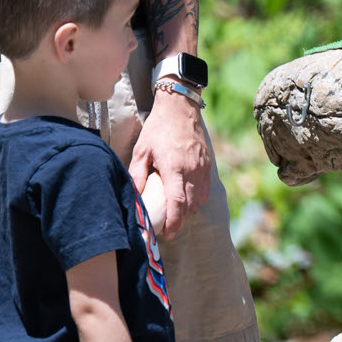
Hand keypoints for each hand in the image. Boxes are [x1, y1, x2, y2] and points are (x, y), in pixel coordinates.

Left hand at [127, 86, 210, 239]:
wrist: (180, 107)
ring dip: (189, 210)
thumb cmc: (157, 129)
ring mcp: (202, 166)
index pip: (178, 203)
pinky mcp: (207, 162)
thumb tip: (134, 198)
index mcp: (174, 168)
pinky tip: (187, 199)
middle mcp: (192, 169)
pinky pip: (206, 188)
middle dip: (180, 221)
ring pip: (200, 198)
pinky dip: (198, 198)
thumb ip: (137, 176)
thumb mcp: (141, 151)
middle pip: (191, 205)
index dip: (174, 222)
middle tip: (168, 229)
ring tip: (176, 215)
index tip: (168, 234)